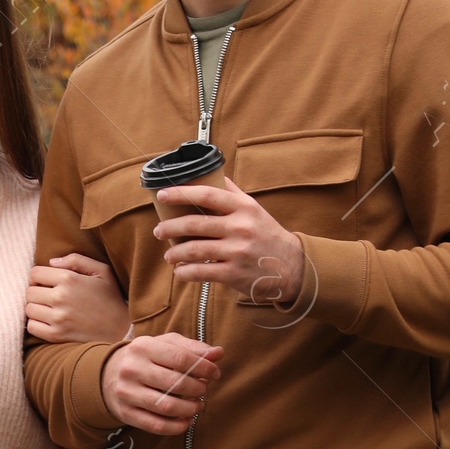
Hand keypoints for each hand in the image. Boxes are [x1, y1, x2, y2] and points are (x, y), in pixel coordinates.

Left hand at [24, 251, 132, 343]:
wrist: (122, 330)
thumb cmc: (111, 299)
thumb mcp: (102, 271)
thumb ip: (76, 260)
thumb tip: (51, 262)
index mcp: (69, 278)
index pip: (34, 273)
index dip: (38, 277)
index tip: (46, 283)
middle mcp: (61, 297)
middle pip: (29, 292)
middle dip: (37, 293)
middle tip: (48, 297)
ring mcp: (58, 318)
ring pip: (29, 309)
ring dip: (36, 309)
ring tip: (49, 310)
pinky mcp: (57, 335)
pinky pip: (32, 327)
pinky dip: (36, 324)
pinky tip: (49, 322)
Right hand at [100, 331, 221, 434]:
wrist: (108, 375)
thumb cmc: (146, 358)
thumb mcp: (165, 345)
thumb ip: (192, 348)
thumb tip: (218, 353)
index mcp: (143, 347)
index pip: (180, 358)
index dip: (203, 368)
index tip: (215, 374)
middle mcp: (132, 369)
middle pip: (175, 383)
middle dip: (197, 389)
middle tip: (204, 390)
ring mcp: (126, 392)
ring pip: (166, 406)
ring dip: (189, 409)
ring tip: (198, 405)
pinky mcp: (126, 413)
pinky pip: (155, 425)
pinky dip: (176, 427)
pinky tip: (187, 421)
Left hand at [154, 180, 305, 304]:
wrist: (291, 266)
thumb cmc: (267, 235)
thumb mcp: (254, 209)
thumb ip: (233, 194)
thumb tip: (212, 175)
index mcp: (243, 207)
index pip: (207, 194)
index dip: (181, 193)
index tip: (162, 194)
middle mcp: (240, 227)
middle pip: (195, 223)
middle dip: (170, 227)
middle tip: (159, 230)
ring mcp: (237, 251)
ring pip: (195, 250)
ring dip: (175, 253)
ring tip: (169, 255)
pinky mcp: (234, 273)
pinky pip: (201, 272)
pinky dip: (185, 273)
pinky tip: (180, 272)